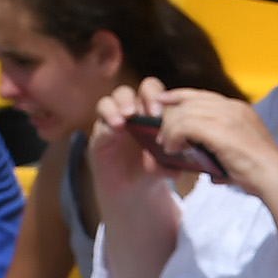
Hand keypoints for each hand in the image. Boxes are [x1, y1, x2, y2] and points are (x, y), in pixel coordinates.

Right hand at [89, 81, 175, 202]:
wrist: (129, 187)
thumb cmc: (150, 171)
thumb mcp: (162, 169)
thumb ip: (169, 166)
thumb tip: (176, 171)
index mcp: (155, 114)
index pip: (156, 93)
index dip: (158, 98)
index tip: (161, 114)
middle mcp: (135, 111)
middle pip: (139, 90)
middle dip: (147, 97)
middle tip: (151, 114)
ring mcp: (116, 118)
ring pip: (115, 98)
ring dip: (121, 104)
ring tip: (125, 119)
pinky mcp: (101, 132)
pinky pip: (101, 118)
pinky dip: (108, 119)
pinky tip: (114, 129)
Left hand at [135, 85, 277, 192]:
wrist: (274, 176)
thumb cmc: (260, 172)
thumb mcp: (242, 153)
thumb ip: (225, 152)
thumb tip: (211, 171)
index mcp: (239, 109)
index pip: (203, 95)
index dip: (180, 96)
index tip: (165, 102)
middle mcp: (231, 108)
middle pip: (190, 100)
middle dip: (170, 114)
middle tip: (161, 134)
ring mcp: (226, 116)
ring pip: (184, 112)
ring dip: (170, 129)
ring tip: (166, 146)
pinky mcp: (218, 129)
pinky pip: (184, 125)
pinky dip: (174, 136)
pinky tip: (172, 149)